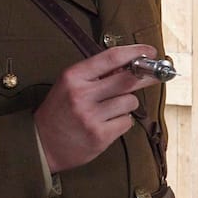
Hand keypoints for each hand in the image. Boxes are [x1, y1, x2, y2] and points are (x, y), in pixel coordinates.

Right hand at [35, 45, 160, 173]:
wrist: (41, 145)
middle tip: (156, 75)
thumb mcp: (69, 84)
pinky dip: (122, 121)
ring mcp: (91, 117)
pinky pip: (127, 121)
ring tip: (110, 109)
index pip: (111, 57)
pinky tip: (107, 123)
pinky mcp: (100, 136)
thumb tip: (130, 63)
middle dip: (147, 76)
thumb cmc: (59, 112)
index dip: (135, 52)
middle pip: (128, 79)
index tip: (150, 51)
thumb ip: (96, 74)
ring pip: (130, 101)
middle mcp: (82, 95)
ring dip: (127, 104)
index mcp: (73, 77)